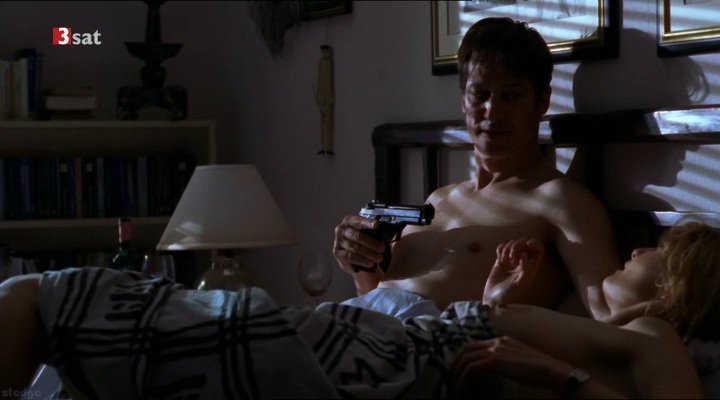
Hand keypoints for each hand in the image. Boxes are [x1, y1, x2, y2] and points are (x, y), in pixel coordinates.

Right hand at [333, 215, 384, 273]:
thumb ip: (375, 231)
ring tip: (379, 258)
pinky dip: (362, 260)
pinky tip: (370, 263)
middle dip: (372, 243)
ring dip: (369, 253)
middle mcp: (341, 229)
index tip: (377, 225)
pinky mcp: (338, 253)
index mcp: (350, 220)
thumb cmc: (367, 244)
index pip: (358, 220)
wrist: (359, 261)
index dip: (367, 222)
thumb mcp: (371, 234)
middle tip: (382, 248)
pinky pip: (351, 257)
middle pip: (357, 235)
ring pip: (355, 247)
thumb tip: (389, 230)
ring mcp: (338, 241)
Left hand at [452, 336, 570, 393]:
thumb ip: (503, 359)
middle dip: (455, 363)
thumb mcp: (516, 359)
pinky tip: (463, 386)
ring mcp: (495, 349)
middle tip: (452, 376)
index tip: (458, 368)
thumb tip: (491, 367)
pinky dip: (464, 377)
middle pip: (466, 349)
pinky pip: (472, 367)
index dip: (463, 356)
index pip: (474, 344)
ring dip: (457, 372)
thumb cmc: (538, 369)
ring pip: (466, 358)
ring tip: (454, 384)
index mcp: (500, 340)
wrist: (549, 369)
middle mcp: (496, 341)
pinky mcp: (495, 360)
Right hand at [483, 238, 543, 306]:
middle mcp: (523, 262)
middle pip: (524, 244)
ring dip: (508, 248)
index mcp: (531, 267)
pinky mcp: (500, 260)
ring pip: (513, 244)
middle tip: (511, 256)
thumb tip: (525, 255)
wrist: (492, 298)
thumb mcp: (520, 284)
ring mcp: (511, 260)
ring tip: (504, 260)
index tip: (528, 243)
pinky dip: (501, 249)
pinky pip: (502, 248)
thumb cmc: (508, 294)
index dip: (535, 243)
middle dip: (517, 245)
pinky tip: (499, 257)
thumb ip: (526, 269)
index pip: (538, 250)